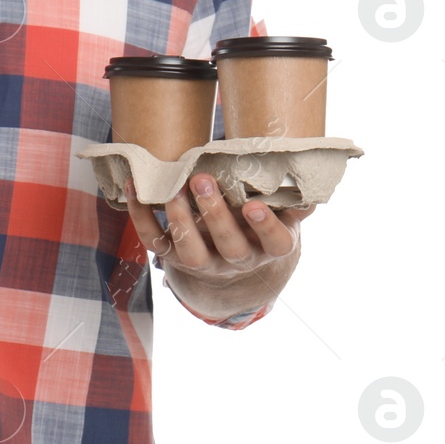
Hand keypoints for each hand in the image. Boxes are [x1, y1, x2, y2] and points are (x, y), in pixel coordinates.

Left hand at [125, 172, 312, 312]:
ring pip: (191, 251)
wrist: (232, 262)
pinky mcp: (174, 257)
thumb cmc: (259, 225)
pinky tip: (134, 187)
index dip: (265, 226)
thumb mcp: (283, 217)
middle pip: (229, 246)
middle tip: (203, 180)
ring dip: (180, 219)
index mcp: (268, 248)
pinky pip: (154, 241)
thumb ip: (293, 203)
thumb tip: (310, 182)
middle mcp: (237, 259)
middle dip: (215, 215)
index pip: (274, 243)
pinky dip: (140, 216)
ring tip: (174, 188)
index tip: (254, 204)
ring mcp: (204, 262)